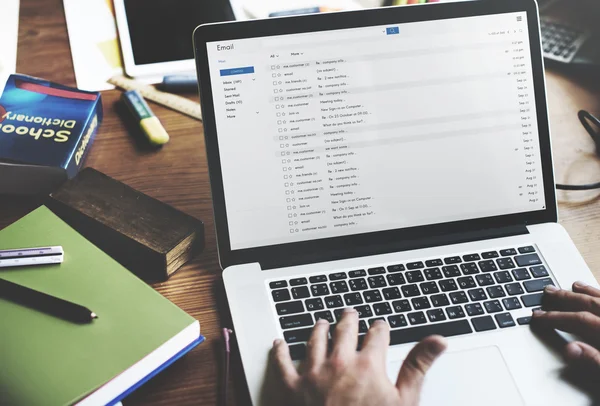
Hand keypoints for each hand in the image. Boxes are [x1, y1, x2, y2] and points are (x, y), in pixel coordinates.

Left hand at [272, 308, 446, 405]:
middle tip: (350, 314)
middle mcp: (339, 362)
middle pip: (344, 330)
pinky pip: (283, 363)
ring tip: (321, 322)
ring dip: (319, 328)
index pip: (377, 334)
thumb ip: (418, 366)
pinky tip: (280, 343)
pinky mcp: (292, 388)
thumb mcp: (404, 401)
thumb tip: (438, 340)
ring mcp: (313, 374)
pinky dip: (280, 351)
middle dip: (349, 320)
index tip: (381, 326)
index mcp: (368, 364)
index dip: (380, 328)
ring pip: (315, 340)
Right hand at [532, 281, 599, 371]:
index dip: (556, 317)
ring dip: (588, 293)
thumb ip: (594, 361)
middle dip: (567, 298)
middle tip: (548, 291)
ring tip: (575, 286)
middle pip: (591, 305)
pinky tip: (599, 295)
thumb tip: (569, 349)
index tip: (538, 316)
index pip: (580, 320)